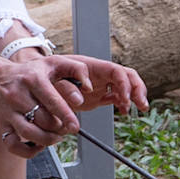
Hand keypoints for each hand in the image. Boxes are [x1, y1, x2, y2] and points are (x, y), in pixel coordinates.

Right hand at [0, 35, 76, 149]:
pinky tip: (38, 145)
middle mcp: (18, 96)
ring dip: (47, 140)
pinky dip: (27, 151)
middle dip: (59, 128)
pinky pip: (12, 145)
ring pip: (29, 133)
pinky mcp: (2, 125)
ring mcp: (9, 112)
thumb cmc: (29, 73)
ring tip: (56, 137)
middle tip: (66, 128)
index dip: (66, 116)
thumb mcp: (53, 62)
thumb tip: (89, 87)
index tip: (75, 126)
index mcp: (33, 79)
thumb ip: (76, 69)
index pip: (51, 100)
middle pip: (43, 119)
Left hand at [35, 53, 150, 118]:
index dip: (123, 83)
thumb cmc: (45, 80)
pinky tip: (124, 112)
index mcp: (92, 66)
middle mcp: (100, 73)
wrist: (40, 86)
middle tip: (139, 104)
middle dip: (137, 89)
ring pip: (127, 86)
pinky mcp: (101, 95)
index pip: (116, 71)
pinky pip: (118, 97)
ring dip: (135, 96)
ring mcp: (102, 84)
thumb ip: (69, 86)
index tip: (122, 98)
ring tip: (138, 108)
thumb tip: (86, 92)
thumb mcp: (54, 82)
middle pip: (127, 76)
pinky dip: (125, 103)